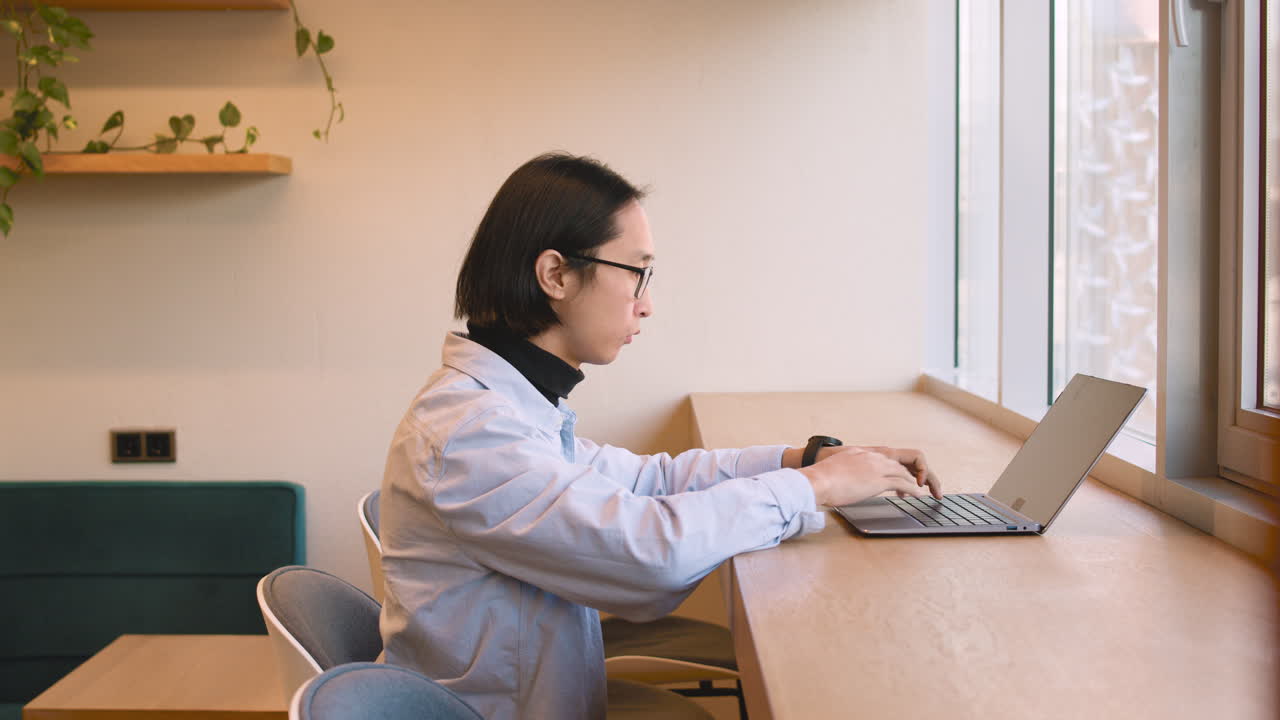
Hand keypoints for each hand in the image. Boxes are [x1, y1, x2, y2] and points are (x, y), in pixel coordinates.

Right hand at [802, 447, 942, 506]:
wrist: (817, 481)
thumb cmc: (820, 479)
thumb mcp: (836, 469)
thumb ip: (847, 471)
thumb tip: (846, 482)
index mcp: (862, 452)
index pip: (888, 458)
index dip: (898, 468)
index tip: (903, 478)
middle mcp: (872, 457)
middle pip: (902, 462)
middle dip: (915, 473)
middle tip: (922, 483)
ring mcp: (876, 467)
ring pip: (905, 472)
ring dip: (918, 482)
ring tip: (925, 492)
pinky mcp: (878, 480)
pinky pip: (904, 483)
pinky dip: (914, 490)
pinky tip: (919, 495)